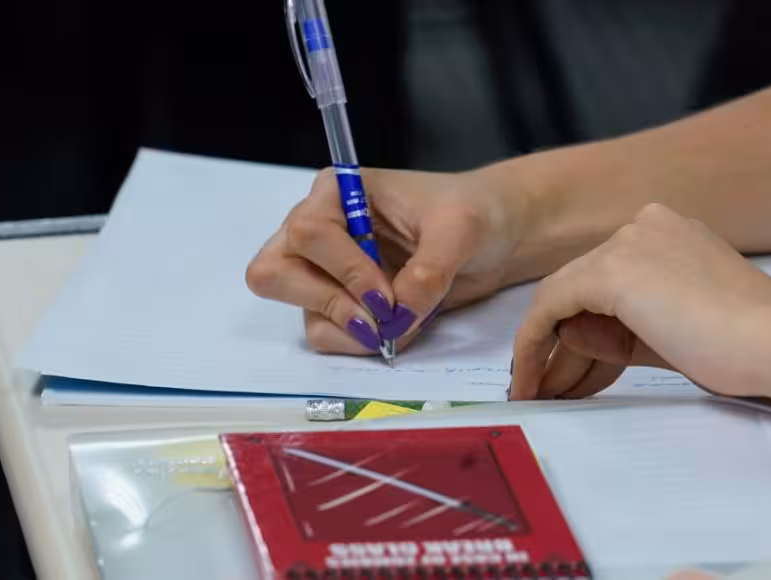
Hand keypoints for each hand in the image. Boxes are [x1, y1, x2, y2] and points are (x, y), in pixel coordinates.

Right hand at [247, 167, 524, 354]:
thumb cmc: (473, 213)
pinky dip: (358, 343)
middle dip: (328, 302)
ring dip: (348, 329)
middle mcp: (320, 230)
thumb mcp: (460, 228)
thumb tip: (398, 315)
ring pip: (301, 311)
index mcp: (337, 192)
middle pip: (275, 273)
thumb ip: (428, 270)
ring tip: (397, 324)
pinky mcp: (343, 306)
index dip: (343, 271)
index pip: (308, 233)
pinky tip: (399, 329)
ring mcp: (326, 272)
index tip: (387, 295)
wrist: (496, 238)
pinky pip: (327, 335)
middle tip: (378, 318)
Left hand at [510, 203, 770, 399]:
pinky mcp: (612, 271)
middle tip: (545, 389)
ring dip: (544, 350)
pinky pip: (551, 307)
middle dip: (559, 345)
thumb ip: (622, 329)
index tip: (567, 371)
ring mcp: (628, 243)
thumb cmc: (747, 347)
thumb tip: (570, 337)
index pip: (606, 282)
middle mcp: (644, 227)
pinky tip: (531, 379)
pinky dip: (534, 344)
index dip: (581, 328)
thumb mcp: (670, 333)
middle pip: (580, 289)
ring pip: (562, 297)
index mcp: (667, 235)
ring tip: (534, 393)